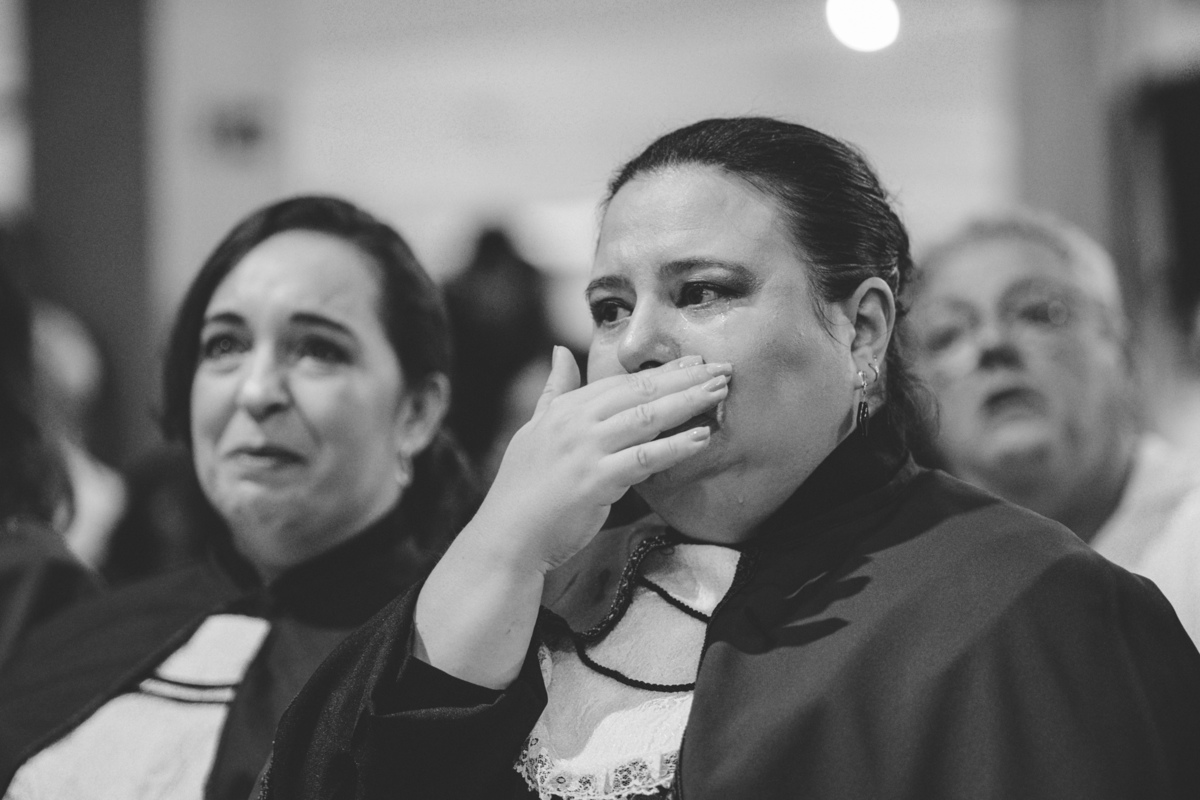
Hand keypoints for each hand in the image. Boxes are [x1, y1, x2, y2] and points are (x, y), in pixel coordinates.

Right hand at [474, 345, 730, 572]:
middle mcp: (576, 422)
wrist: (507, 536)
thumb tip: (560, 350)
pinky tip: (701, 437)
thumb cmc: (522, 488)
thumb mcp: (534, 429)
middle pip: (641, 392)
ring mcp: (586, 450)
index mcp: (565, 408)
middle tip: (723, 369)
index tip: (695, 361)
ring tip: (721, 393)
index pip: (623, 381)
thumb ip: (553, 390)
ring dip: (688, 403)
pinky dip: (675, 447)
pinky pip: (645, 458)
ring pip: (647, 418)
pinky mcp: (596, 481)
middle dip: (685, 378)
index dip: (663, 370)